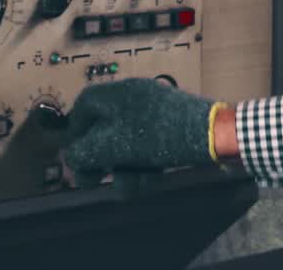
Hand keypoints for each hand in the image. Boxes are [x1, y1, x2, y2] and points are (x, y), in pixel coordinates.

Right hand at [63, 78, 218, 180]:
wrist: (212, 134)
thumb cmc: (157, 136)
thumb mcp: (112, 146)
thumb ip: (85, 152)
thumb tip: (70, 157)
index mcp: (118, 93)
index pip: (85, 105)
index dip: (76, 132)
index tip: (75, 155)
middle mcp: (135, 97)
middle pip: (106, 127)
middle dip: (100, 157)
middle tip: (96, 179)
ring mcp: (156, 110)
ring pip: (128, 141)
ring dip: (123, 167)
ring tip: (127, 189)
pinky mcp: (172, 125)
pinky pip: (149, 144)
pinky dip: (143, 163)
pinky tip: (146, 183)